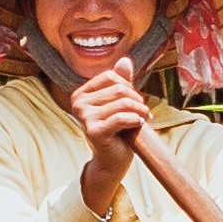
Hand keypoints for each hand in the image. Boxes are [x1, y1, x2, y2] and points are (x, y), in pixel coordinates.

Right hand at [69, 58, 151, 206]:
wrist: (112, 161)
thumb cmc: (116, 131)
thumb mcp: (118, 104)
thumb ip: (120, 82)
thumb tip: (125, 60)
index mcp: (81, 94)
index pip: (111, 76)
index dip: (128, 86)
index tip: (136, 100)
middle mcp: (78, 104)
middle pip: (119, 89)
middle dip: (137, 100)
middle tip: (143, 112)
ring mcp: (84, 118)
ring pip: (123, 102)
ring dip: (140, 110)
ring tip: (143, 118)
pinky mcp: (94, 131)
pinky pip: (122, 117)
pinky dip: (135, 120)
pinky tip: (139, 125)